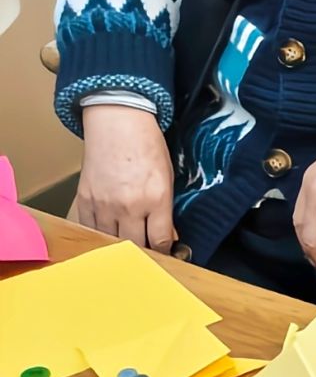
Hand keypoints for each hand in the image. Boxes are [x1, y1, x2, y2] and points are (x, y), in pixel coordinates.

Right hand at [76, 104, 176, 250]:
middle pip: (136, 246)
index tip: (166, 253)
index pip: (161, 240)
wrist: (117, 124)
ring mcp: (105, 205)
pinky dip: (100, 235)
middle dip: (143, 252)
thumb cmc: (146, 146)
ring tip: (127, 244)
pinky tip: (108, 234)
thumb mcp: (167, 176)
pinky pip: (91, 230)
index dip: (164, 250)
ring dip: (120, 246)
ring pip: (111, 242)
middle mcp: (130, 206)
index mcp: (156, 199)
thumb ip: (166, 208)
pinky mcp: (85, 201)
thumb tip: (169, 234)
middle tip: (147, 251)